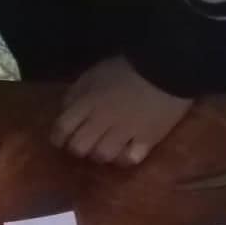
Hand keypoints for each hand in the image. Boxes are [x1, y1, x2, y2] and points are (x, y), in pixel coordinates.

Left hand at [52, 57, 191, 164]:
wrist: (167, 65)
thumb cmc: (128, 67)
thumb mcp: (94, 73)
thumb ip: (76, 93)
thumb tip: (65, 111)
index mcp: (88, 102)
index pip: (62, 128)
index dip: (58, 137)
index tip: (60, 139)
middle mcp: (103, 120)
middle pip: (79, 147)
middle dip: (78, 148)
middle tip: (85, 143)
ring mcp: (126, 132)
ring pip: (103, 156)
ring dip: (101, 153)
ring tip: (107, 147)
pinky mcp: (148, 139)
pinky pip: (130, 159)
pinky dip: (125, 157)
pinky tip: (127, 150)